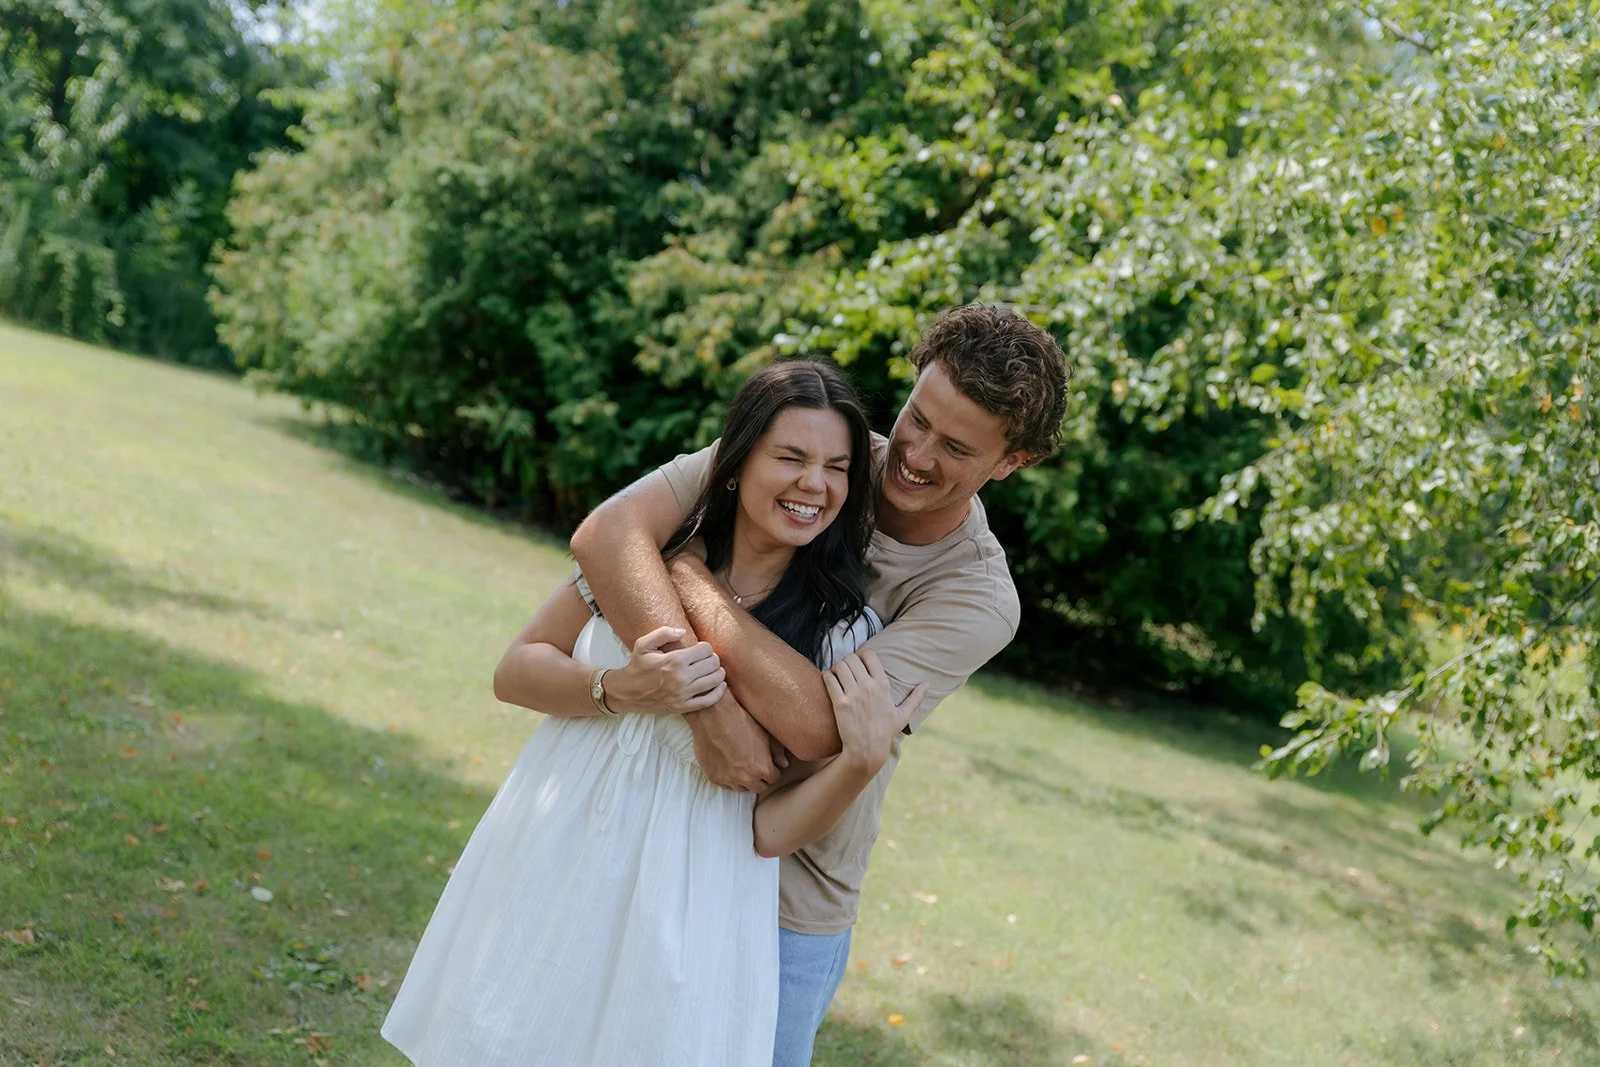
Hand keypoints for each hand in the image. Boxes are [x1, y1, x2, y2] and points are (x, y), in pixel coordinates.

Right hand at [606, 626, 725, 714]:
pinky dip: (718, 692)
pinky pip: (709, 701)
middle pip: (713, 664)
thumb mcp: (644, 644)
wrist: (627, 692)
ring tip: (714, 670)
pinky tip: (720, 685)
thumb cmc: (637, 666)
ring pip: (714, 680)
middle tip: (707, 659)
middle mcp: (681, 677)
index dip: (705, 647)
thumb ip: (663, 633)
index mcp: (674, 660)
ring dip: (718, 673)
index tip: (700, 649)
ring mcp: (683, 694)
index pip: (705, 650)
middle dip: (713, 659)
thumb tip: (683, 631)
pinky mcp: (683, 706)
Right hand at [685, 693, 779, 791]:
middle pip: (759, 787)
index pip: (773, 778)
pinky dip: (728, 778)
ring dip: (744, 780)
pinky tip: (729, 765)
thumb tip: (784, 764)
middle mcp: (746, 778)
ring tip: (741, 766)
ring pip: (741, 788)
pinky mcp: (714, 777)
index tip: (768, 764)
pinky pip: (725, 785)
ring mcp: (729, 779)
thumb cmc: (742, 719)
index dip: (772, 770)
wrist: (714, 714)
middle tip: (756, 766)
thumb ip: (777, 752)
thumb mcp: (765, 733)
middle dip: (760, 778)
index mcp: (763, 769)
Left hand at [823, 650, 925, 774]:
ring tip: (838, 676)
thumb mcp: (902, 715)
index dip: (862, 655)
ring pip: (840, 665)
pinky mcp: (840, 703)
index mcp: (883, 685)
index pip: (869, 655)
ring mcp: (853, 694)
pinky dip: (827, 676)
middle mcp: (868, 686)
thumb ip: (915, 698)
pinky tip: (830, 682)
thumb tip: (927, 684)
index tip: (859, 663)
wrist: (867, 750)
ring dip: (837, 668)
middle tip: (846, 670)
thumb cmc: (884, 733)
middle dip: (847, 661)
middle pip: (851, 657)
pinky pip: (829, 678)